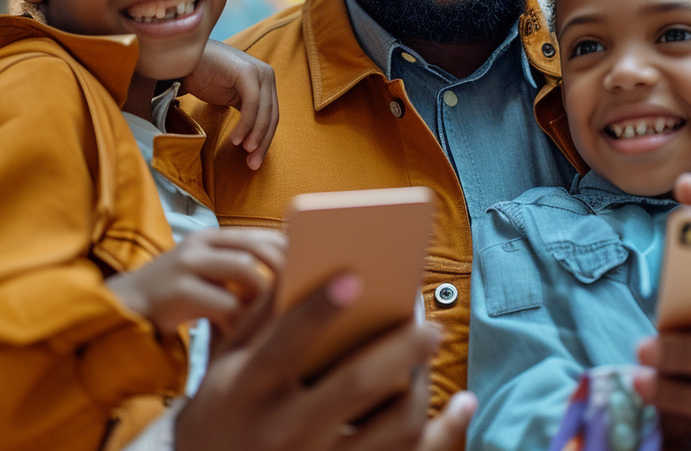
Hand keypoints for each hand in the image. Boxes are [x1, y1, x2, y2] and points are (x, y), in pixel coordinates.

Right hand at [106, 228, 284, 335]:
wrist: (122, 312)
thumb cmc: (173, 299)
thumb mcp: (205, 278)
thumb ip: (235, 274)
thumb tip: (286, 283)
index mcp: (212, 238)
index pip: (263, 235)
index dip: (288, 254)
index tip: (305, 275)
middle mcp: (201, 244)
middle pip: (259, 247)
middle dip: (283, 271)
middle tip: (294, 299)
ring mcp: (188, 264)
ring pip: (246, 270)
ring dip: (263, 297)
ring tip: (266, 319)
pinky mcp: (179, 291)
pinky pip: (225, 304)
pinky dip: (240, 322)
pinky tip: (237, 336)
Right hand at [175, 274, 475, 450]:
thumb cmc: (226, 407)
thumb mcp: (228, 363)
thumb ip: (263, 315)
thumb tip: (303, 258)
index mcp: (250, 389)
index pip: (287, 344)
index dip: (320, 310)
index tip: (355, 276)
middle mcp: (283, 428)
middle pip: (355, 385)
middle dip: (400, 349)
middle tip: (429, 325)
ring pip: (391, 427)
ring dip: (423, 385)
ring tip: (430, 349)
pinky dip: (445, 432)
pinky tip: (464, 404)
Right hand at [182, 40, 277, 169]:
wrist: (180, 60)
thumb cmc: (201, 77)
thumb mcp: (230, 96)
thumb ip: (246, 111)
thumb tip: (254, 142)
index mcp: (264, 81)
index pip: (271, 116)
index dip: (264, 141)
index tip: (253, 162)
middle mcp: (266, 74)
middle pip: (272, 116)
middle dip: (262, 143)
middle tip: (252, 165)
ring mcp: (258, 72)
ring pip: (265, 112)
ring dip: (255, 136)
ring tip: (244, 152)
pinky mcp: (247, 72)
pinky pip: (252, 105)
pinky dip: (246, 125)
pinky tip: (235, 140)